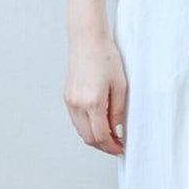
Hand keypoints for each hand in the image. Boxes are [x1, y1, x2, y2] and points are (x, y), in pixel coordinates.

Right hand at [63, 31, 126, 155]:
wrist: (87, 40)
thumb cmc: (106, 57)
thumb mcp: (120, 84)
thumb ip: (119, 110)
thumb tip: (118, 130)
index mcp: (93, 102)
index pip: (101, 136)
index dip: (112, 146)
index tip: (121, 148)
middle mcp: (78, 104)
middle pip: (89, 138)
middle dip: (103, 145)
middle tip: (117, 145)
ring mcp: (70, 101)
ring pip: (81, 131)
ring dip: (94, 137)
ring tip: (110, 134)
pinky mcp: (67, 97)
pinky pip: (76, 120)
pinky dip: (87, 126)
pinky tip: (98, 122)